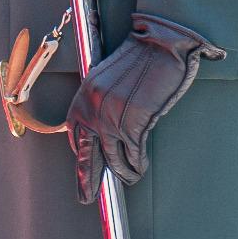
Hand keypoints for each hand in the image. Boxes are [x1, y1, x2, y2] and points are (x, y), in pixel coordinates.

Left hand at [67, 15, 221, 204]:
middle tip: (86, 197)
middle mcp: (92, 110)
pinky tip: (139, 168)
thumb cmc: (141, 56)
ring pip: (114, 158)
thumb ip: (102, 101)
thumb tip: (105, 128)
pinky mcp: (134, 124)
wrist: (161, 41)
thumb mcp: (109, 77)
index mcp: (83, 97)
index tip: (84, 168)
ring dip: (123, 173)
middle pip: (88, 154)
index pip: (76, 135)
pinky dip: (137, 165)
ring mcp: (112, 119)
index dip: (81, 155)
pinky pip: (134, 155)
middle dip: (87, 178)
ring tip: (129, 178)